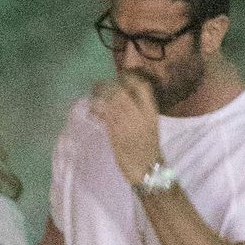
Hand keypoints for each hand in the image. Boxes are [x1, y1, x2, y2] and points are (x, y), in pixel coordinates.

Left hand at [88, 71, 161, 186]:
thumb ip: (139, 110)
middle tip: (100, 85)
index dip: (130, 78)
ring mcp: (127, 124)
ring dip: (100, 96)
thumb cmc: (148, 147)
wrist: (147, 169)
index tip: (121, 75)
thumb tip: (123, 94)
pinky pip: (104, 116)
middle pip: (122, 92)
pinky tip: (92, 109)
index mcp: (151, 112)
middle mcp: (140, 116)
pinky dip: (97, 110)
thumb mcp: (150, 125)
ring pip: (111, 102)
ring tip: (93, 94)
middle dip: (109, 86)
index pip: (142, 87)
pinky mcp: (115, 134)